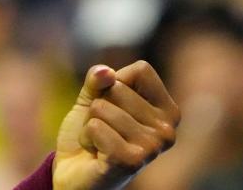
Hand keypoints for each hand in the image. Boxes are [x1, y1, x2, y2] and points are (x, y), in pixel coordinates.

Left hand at [53, 61, 180, 189]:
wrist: (74, 173)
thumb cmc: (90, 134)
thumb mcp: (92, 98)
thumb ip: (97, 80)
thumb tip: (105, 72)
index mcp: (167, 111)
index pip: (142, 70)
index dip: (116, 81)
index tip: (114, 104)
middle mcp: (168, 130)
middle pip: (118, 87)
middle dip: (99, 105)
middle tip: (104, 129)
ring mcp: (152, 147)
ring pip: (102, 107)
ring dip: (91, 123)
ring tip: (99, 142)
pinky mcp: (132, 161)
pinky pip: (96, 127)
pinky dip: (87, 137)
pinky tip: (96, 153)